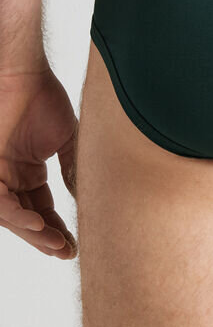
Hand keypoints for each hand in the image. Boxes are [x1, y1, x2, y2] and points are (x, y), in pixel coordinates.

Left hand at [0, 66, 77, 258]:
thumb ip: (74, 169)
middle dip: (45, 237)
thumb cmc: (42, 98)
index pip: (41, 208)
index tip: (73, 244)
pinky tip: (36, 224)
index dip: (56, 228)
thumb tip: (90, 198)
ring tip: (54, 243)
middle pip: (26, 217)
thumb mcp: (67, 141)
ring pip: (11, 216)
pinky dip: (16, 215)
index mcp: (26, 171)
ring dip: (32, 233)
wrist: (24, 74)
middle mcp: (9, 176)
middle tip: (66, 251)